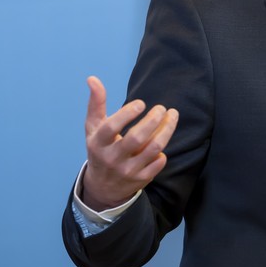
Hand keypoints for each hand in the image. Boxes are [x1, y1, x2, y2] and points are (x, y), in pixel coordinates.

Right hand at [81, 76, 178, 209]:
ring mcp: (127, 170)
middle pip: (136, 138)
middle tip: (162, 108)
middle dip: (153, 120)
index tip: (141, 103)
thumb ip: (96, 103)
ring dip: (166, 130)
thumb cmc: (100, 149)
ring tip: (172, 116)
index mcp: (98, 143)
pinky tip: (163, 138)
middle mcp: (112, 158)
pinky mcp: (141, 179)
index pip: (111, 127)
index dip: (127, 113)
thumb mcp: (93, 128)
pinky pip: (158, 163)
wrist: (102, 187)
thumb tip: (92, 78)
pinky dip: (163, 151)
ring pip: (152, 149)